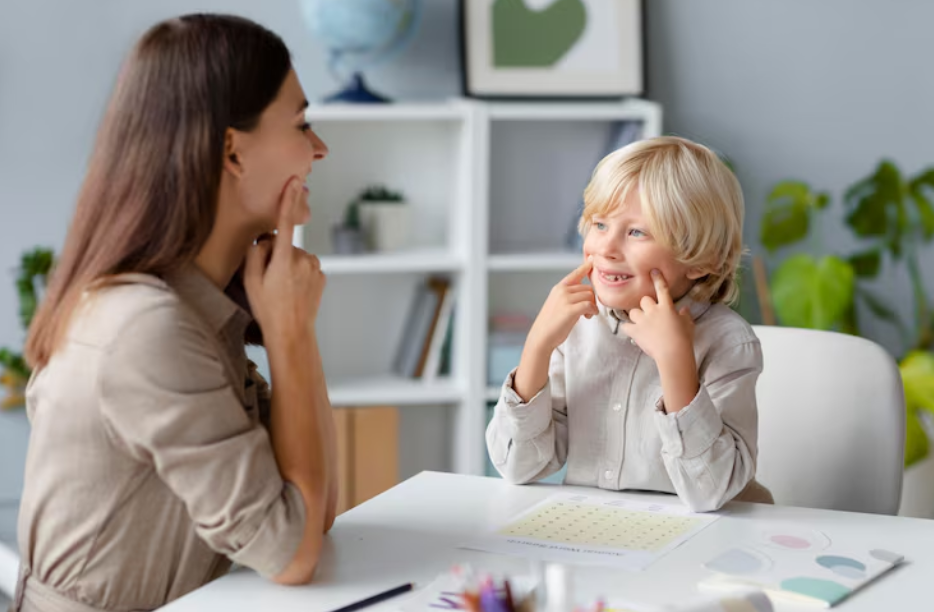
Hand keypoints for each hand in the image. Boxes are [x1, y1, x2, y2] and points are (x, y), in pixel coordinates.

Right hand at [244, 177, 325, 339]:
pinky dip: (298, 273)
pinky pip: (305, 267)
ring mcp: (315, 268)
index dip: (288, 201)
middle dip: (275, 254)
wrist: (292, 333)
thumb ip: (255, 253)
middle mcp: (304, 260)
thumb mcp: (250, 281)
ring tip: (281, 288)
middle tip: (268, 280)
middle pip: (284, 245)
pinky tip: (293, 290)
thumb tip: (265, 238)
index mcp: (284, 259)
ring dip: (287, 265)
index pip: (285, 224)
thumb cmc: (268, 309)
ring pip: (295, 256)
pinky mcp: (322, 276)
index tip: (294, 181)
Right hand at [525, 257, 597, 353]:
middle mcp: (562, 290)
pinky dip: (593, 311)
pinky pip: (589, 305)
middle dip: (591, 298)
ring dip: (592, 306)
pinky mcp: (571, 310)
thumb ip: (569, 296)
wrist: (541, 336)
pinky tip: (589, 316)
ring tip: (587, 315)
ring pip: (590, 295)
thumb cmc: (550, 323)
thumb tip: (586, 297)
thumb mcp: (557, 304)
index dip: (585, 266)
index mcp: (558, 288)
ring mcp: (566, 299)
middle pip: (587, 287)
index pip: (575, 274)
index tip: (593, 259)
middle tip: (588, 310)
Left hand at [621, 269, 694, 362]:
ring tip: (642, 323)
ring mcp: (643, 321)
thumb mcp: (688, 324)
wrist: (673, 354)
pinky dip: (627, 327)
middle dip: (646, 306)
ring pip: (634, 312)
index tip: (653, 271)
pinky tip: (631, 330)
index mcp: (666, 307)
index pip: (662, 289)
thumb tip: (684, 310)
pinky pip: (625, 325)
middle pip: (644, 300)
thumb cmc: (684, 339)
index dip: (657, 279)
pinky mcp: (635, 331)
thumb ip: (685, 315)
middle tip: (650, 314)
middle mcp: (653, 311)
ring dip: (637, 316)